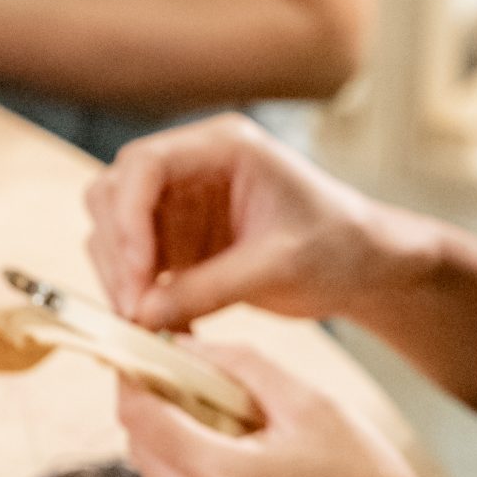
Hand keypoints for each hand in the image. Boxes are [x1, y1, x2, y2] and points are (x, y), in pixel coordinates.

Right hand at [86, 116, 431, 331]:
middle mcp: (192, 166)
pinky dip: (137, 297)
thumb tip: (141, 315)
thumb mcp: (279, 267)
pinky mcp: (178, 242)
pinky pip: (135, 266)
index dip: (128, 218)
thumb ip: (211, 288)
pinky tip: (163, 329)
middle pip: (115, 195)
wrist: (362, 266)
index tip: (137, 274)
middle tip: (135, 313)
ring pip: (114, 231)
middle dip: (117, 253)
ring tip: (147, 327)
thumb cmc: (337, 247)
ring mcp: (180, 204)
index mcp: (222, 146)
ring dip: (119, 278)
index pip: (144, 164)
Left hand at [120, 342, 476, 476]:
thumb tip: (181, 346)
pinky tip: (247, 467)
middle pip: (140, 445)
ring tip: (238, 427)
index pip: (138, 415)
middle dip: (160, 405)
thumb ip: (238, 364)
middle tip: (202, 380)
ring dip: (179, 442)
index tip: (149, 349)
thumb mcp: (309, 403)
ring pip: (158, 476)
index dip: (135, 374)